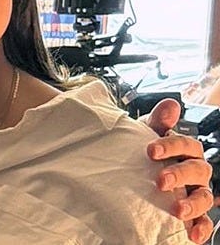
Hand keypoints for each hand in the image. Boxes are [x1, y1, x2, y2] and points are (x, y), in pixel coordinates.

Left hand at [145, 98, 215, 243]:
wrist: (132, 182)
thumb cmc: (144, 157)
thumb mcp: (146, 138)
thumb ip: (158, 123)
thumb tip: (170, 104)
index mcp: (184, 152)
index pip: (187, 145)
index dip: (171, 146)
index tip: (150, 150)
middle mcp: (194, 172)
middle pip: (197, 170)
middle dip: (180, 174)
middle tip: (160, 181)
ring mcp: (194, 193)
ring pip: (204, 197)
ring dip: (193, 204)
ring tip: (178, 210)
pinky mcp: (193, 215)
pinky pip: (205, 222)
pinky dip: (201, 228)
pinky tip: (192, 233)